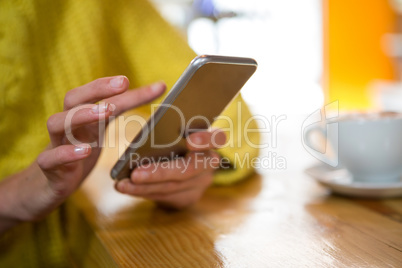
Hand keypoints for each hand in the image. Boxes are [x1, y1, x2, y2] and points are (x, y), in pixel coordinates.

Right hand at [0, 76, 165, 224]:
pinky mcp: (48, 167)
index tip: (158, 86)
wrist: (46, 187)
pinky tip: (84, 151)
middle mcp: (69, 126)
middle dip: (98, 88)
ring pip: (58, 122)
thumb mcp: (97, 135)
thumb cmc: (77, 157)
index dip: (127, 90)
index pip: (102, 97)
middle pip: (74, 98)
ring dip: (82, 114)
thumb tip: (149, 111)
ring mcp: (55, 145)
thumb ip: (113, 118)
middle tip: (124, 83)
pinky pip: (51, 157)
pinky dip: (67, 152)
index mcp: (84, 118)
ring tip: (106, 111)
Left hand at [115, 129, 226, 208]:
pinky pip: (166, 197)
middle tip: (135, 174)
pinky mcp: (189, 197)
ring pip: (174, 186)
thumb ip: (167, 131)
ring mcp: (202, 183)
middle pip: (188, 169)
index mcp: (210, 139)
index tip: (190, 142)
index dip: (205, 140)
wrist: (180, 163)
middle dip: (160, 173)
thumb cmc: (172, 138)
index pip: (217, 138)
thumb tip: (141, 138)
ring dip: (145, 187)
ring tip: (123, 184)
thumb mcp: (174, 131)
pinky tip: (128, 188)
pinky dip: (144, 192)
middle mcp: (210, 162)